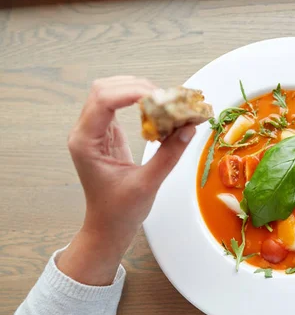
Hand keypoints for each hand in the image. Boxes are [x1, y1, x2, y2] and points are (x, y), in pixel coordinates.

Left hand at [57, 76, 195, 284]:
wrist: (107, 227)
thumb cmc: (119, 211)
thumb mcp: (147, 184)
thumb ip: (169, 154)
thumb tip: (189, 128)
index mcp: (85, 142)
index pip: (103, 100)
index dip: (132, 91)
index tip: (162, 97)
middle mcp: (85, 132)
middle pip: (105, 89)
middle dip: (139, 87)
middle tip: (169, 99)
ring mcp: (94, 131)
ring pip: (112, 93)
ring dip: (140, 91)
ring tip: (168, 104)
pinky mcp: (106, 134)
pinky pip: (120, 106)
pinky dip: (142, 104)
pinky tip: (160, 112)